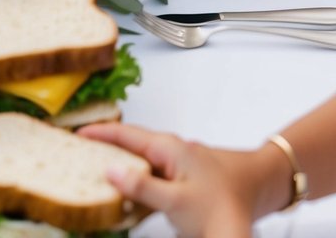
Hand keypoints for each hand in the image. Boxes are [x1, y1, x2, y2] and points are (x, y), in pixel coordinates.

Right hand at [79, 123, 258, 237]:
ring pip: (141, 165)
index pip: (124, 135)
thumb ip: (142, 187)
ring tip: (99, 178)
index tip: (76, 135)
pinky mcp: (183, 184)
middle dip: (106, 150)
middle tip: (80, 155)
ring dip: (122, 171)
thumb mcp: (177, 200)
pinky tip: (130, 202)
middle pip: (130, 147)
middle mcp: (172, 152)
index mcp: (168, 147)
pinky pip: (152, 180)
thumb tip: (111, 172)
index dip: (99, 134)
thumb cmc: (225, 201)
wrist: (259, 201)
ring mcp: (178, 168)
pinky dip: (137, 187)